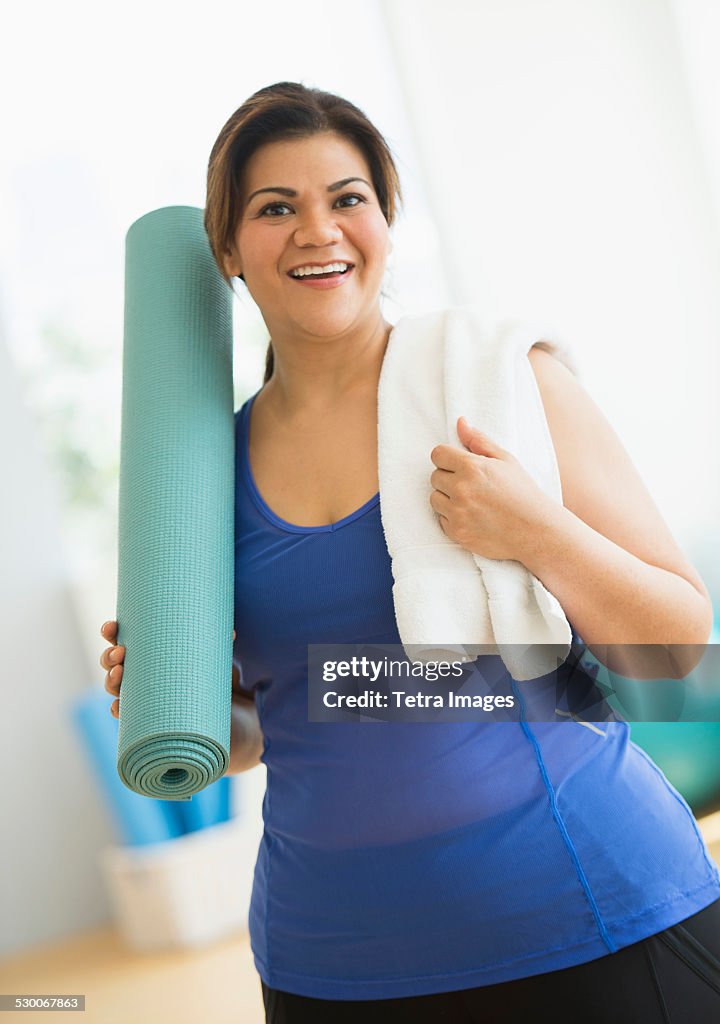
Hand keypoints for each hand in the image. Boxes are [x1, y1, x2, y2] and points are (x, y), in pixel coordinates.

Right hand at [101, 621, 237, 717]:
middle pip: (113, 665)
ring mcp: (146, 698)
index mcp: (152, 655)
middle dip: (109, 657)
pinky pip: (129, 717)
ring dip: (111, 681)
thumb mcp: (219, 660)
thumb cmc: (217, 682)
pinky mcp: (152, 719)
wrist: (229, 718)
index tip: (112, 625)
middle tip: (120, 652)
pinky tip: (118, 707)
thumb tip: (231, 632)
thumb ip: (220, 646)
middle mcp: (143, 676)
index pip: (123, 641)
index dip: (111, 633)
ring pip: (116, 690)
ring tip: (119, 674)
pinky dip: (119, 712)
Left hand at [428, 416, 557, 561]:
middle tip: (472, 486)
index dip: (447, 459)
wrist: (535, 531)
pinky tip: (472, 517)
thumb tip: (460, 422)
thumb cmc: (522, 493)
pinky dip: (452, 518)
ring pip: (434, 499)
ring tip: (471, 502)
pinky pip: (441, 519)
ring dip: (448, 499)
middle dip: (449, 479)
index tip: (459, 466)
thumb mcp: (505, 460)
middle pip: (434, 476)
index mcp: (472, 467)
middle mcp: (461, 489)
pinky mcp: (457, 533)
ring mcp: (457, 513)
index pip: (437, 454)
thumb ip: (478, 440)